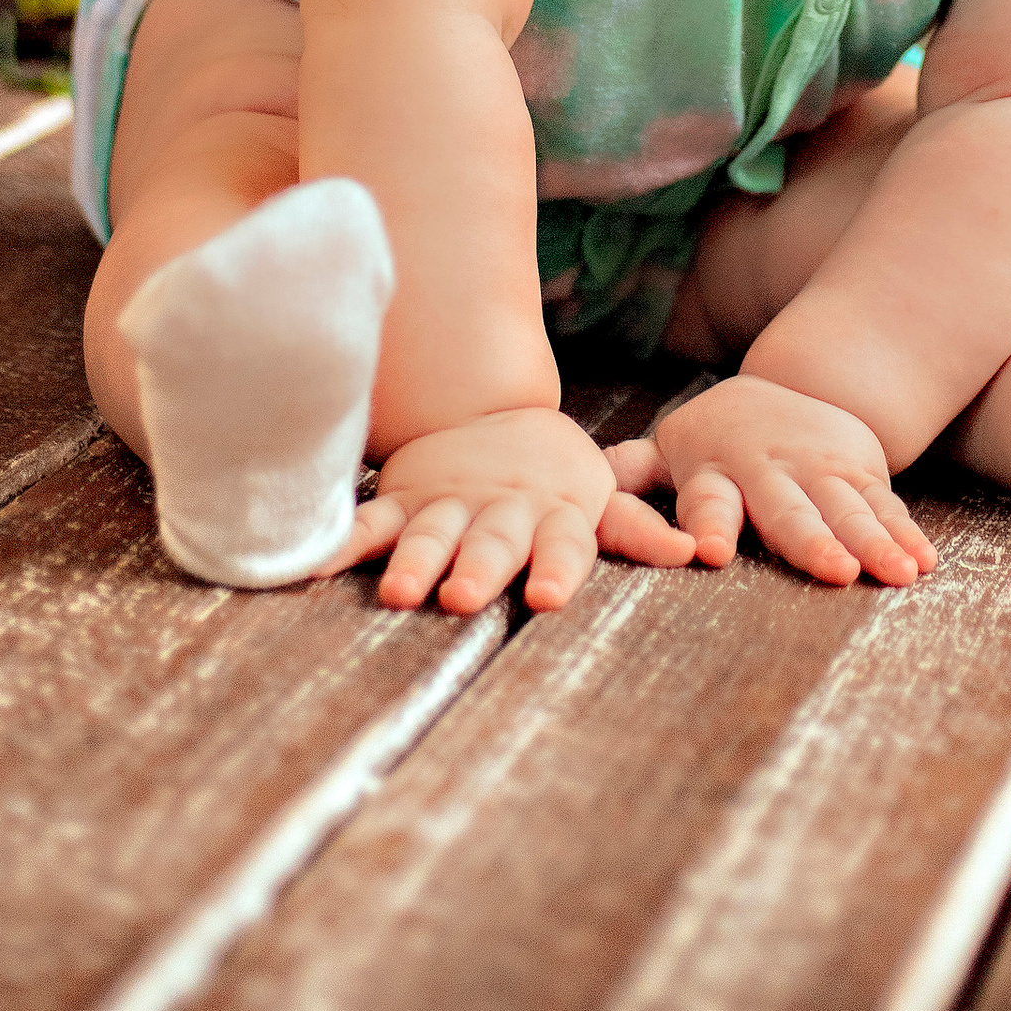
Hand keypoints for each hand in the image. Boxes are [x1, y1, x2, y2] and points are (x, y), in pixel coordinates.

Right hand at [330, 405, 696, 615]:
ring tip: (399, 592)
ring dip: (416, 561)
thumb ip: (637, 529)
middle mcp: (500, 511)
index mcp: (554, 513)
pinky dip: (343, 540)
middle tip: (461, 598)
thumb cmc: (554, 479)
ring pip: (430, 534)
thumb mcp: (598, 501)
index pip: (562, 543)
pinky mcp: (404, 499)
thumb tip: (696, 552)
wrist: (488, 413)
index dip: (556, 567)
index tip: (548, 596)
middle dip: (477, 568)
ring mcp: (448, 504)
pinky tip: (313, 564)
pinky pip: (371, 520)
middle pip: (490, 543)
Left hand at [608, 375, 937, 590]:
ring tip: (894, 575)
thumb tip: (582, 492)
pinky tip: (922, 563)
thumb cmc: (716, 442)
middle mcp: (769, 471)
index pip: (708, 500)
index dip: (709, 522)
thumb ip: (629, 477)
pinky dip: (905, 533)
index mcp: (714, 471)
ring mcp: (820, 470)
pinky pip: (885, 505)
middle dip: (811, 539)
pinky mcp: (861, 470)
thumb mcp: (669, 452)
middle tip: (833, 570)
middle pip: (789, 510)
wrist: (797, 383)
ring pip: (847, 509)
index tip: (708, 551)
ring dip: (872, 541)